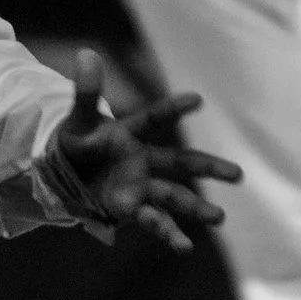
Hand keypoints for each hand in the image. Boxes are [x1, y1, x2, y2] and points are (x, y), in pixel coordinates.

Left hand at [50, 49, 241, 252]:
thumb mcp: (77, 119)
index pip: (154, 119)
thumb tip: (85, 51)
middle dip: (207, 167)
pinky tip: (185, 248)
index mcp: (129, 133)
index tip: (197, 99)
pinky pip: (154, 221)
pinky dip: (168, 234)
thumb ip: (86, 92)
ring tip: (219, 217)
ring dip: (195, 206)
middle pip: (179, 163)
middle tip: (238, 175)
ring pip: (174, 195)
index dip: (174, 109)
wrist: (62, 175)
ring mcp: (140, 186)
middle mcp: (142, 160)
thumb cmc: (75, 143)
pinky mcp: (132, 209)